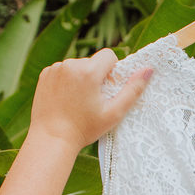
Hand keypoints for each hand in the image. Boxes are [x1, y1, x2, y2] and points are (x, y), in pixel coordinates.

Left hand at [28, 48, 152, 149]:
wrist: (51, 138)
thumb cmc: (85, 128)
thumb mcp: (114, 112)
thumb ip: (133, 89)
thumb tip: (149, 69)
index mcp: (89, 71)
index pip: (109, 55)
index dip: (112, 71)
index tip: (106, 89)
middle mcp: (71, 65)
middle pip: (92, 62)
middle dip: (95, 75)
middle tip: (91, 99)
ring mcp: (55, 68)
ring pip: (77, 66)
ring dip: (80, 78)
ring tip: (77, 100)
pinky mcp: (45, 74)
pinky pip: (63, 70)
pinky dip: (66, 80)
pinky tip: (65, 98)